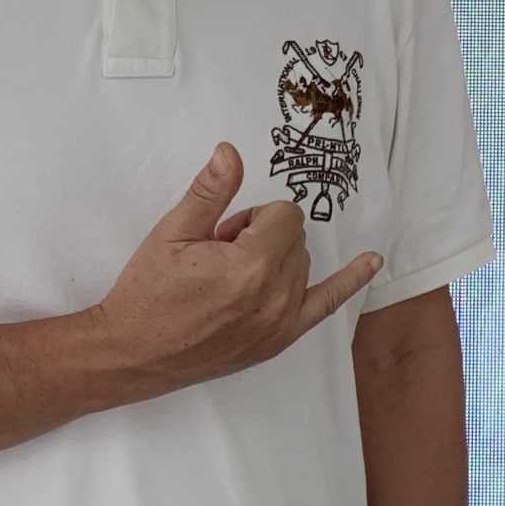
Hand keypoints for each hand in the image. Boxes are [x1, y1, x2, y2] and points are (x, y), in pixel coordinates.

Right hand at [92, 145, 381, 396]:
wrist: (132, 353)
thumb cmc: (148, 293)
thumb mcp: (172, 233)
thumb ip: (210, 191)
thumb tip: (230, 151)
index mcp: (251, 267)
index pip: (285, 214)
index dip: (252, 216)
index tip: (223, 232)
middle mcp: (274, 297)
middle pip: (295, 237)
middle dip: (262, 234)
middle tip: (219, 253)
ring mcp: (280, 323)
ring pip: (302, 263)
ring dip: (275, 259)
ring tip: (229, 277)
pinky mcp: (279, 340)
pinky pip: (327, 305)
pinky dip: (351, 282)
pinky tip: (372, 262)